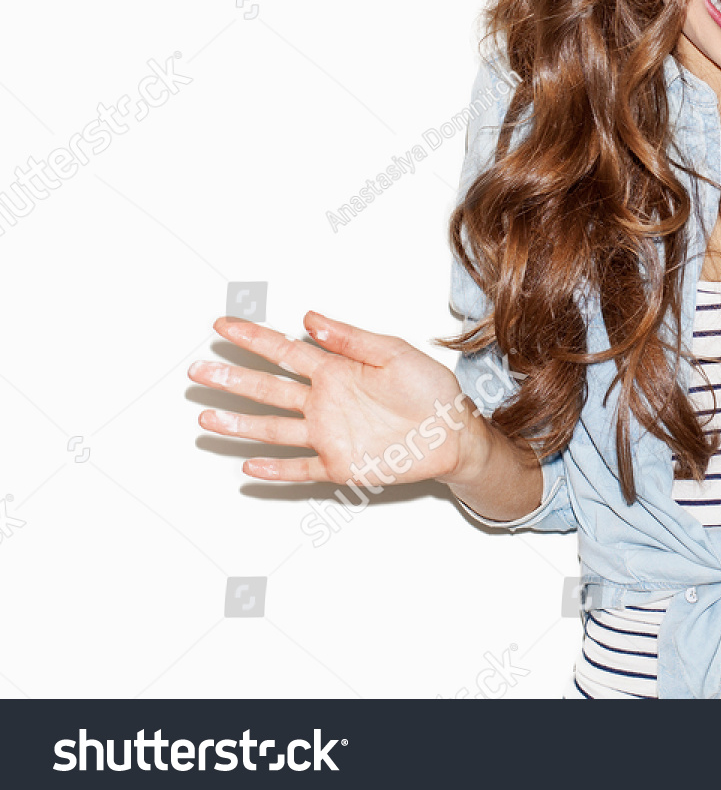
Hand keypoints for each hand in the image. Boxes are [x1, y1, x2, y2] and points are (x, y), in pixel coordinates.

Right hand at [192, 311, 481, 486]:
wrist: (454, 433)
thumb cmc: (431, 391)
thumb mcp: (394, 353)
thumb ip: (351, 338)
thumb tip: (310, 319)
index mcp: (337, 370)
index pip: (286, 352)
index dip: (254, 338)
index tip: (223, 326)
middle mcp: (326, 402)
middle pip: (269, 389)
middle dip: (233, 379)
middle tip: (199, 370)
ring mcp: (329, 435)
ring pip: (275, 429)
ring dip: (241, 425)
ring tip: (207, 417)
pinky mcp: (340, 465)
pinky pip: (301, 469)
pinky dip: (276, 470)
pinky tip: (250, 467)